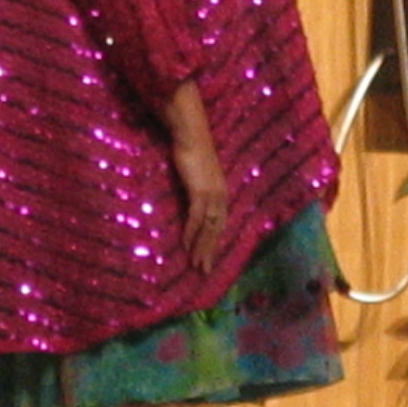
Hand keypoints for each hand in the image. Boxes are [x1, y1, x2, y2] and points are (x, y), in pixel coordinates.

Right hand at [172, 134, 230, 273]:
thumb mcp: (197, 176)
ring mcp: (212, 194)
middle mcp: (221, 196)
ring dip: (201, 248)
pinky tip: (185, 246)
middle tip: (203, 271)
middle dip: (209, 252)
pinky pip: (196, 218)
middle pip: (217, 230)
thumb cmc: (192, 152)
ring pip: (209, 228)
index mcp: (222, 193)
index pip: (220, 224)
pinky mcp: (200, 191)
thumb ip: (197, 190)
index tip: (208, 258)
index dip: (214, 242)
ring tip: (195, 265)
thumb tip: (193, 205)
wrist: (191, 134)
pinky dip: (191, 233)